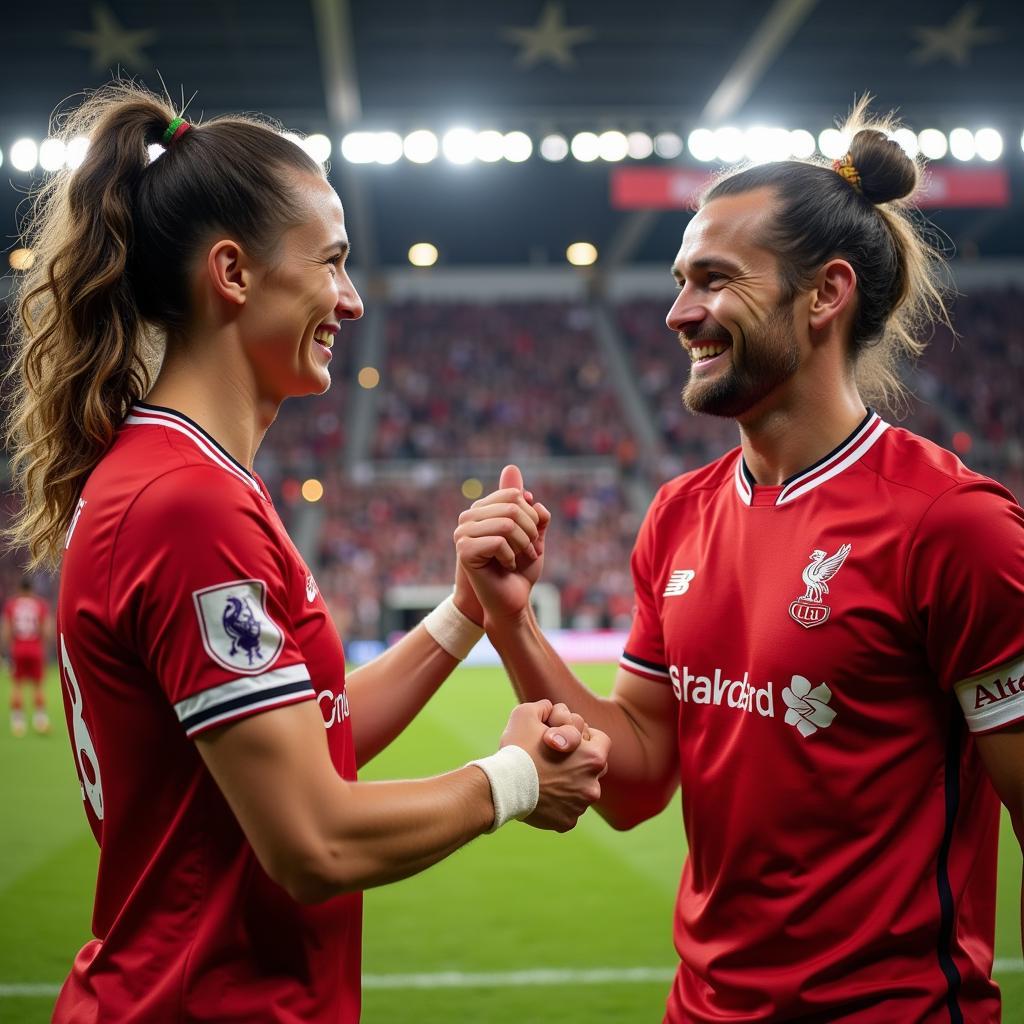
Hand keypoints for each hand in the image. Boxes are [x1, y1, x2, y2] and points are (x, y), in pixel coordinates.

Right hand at [454, 465, 550, 622]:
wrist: (510, 601)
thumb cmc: (520, 569)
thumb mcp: (532, 535)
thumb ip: (530, 510)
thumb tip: (520, 479)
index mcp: (484, 509)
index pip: (513, 494)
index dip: (531, 516)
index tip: (532, 537)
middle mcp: (470, 517)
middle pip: (513, 507)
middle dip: (530, 531)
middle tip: (530, 551)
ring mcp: (463, 533)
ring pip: (507, 523)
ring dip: (523, 544)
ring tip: (520, 558)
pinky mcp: (464, 550)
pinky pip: (499, 541)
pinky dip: (511, 556)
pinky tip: (507, 566)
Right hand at [499, 700, 608, 832]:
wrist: (501, 786)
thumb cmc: (518, 748)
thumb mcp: (528, 713)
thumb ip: (546, 708)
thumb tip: (550, 708)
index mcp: (594, 758)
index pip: (601, 741)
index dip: (585, 736)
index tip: (568, 738)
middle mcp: (593, 785)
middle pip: (594, 768)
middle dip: (579, 760)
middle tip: (558, 757)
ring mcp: (581, 806)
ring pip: (581, 791)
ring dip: (569, 783)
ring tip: (547, 777)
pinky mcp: (567, 822)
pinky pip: (567, 810)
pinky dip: (558, 803)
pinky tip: (542, 795)